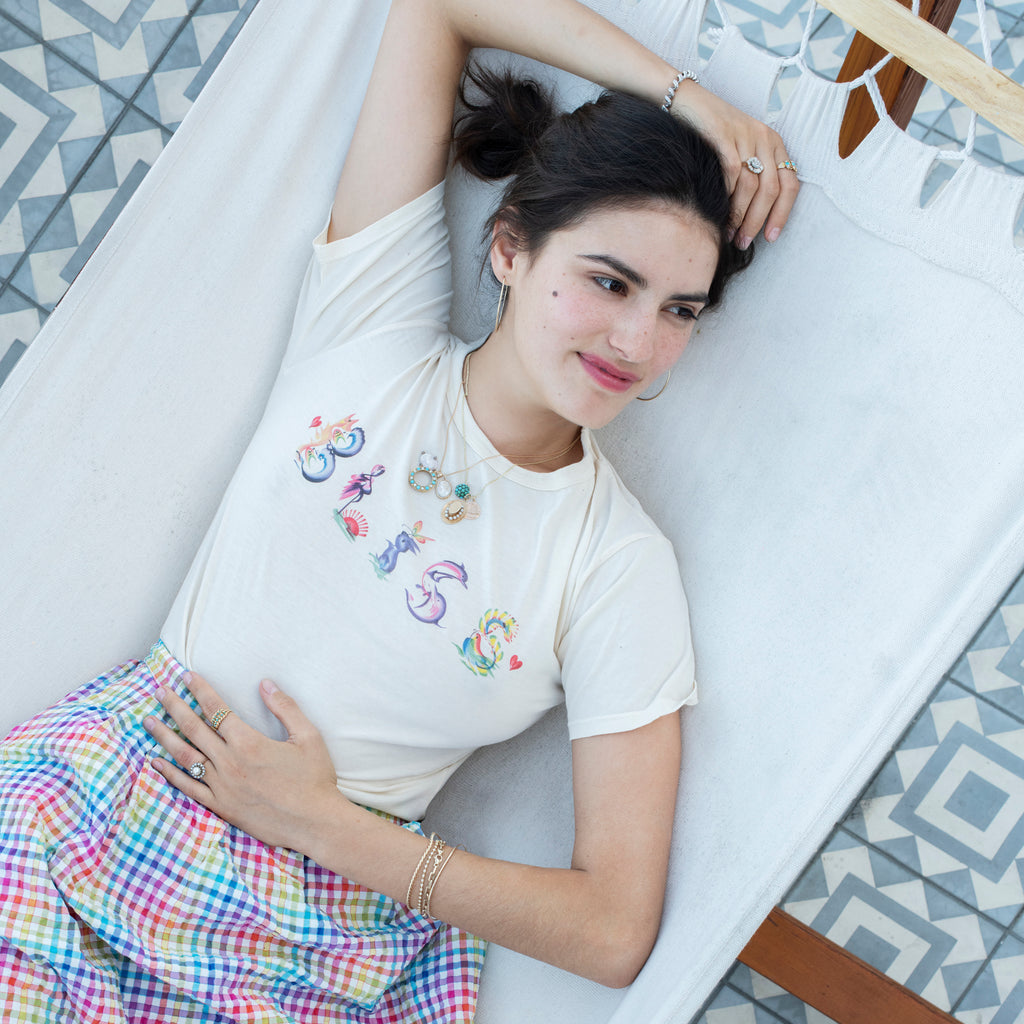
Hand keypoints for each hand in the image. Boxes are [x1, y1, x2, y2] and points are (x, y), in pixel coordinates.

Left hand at [144, 672, 350, 853]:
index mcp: (249, 743)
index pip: (217, 709)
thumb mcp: (308, 736)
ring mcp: (221, 786)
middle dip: (174, 707)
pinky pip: (188, 788)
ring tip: (147, 721)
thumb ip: (285, 708)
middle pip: (194, 728)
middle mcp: (229, 763)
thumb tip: (266, 684)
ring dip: (163, 736)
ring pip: (185, 756)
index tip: (186, 676)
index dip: (200, 690)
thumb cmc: (315, 779)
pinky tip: (156, 762)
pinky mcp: (220, 806)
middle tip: (159, 691)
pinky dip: (169, 774)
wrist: (314, 822)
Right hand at [673, 82, 799, 249]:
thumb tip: (750, 218)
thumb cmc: (709, 133)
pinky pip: (731, 173)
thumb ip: (750, 175)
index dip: (782, 214)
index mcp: (773, 143)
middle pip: (770, 189)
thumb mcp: (739, 148)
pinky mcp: (723, 134)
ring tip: (729, 234)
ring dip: (740, 216)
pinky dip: (727, 197)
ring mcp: (744, 135)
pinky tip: (719, 212)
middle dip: (758, 221)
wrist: (685, 101)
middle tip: (743, 242)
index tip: (770, 237)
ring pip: (751, 186)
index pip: (790, 183)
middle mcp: (763, 138)